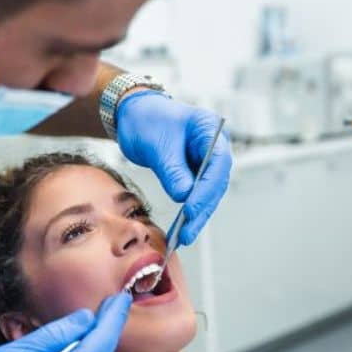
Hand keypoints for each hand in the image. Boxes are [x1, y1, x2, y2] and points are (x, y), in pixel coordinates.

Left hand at [116, 90, 232, 245]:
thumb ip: (172, 171)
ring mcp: (205, 160)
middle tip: (188, 232)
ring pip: (208, 193)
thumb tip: (184, 197)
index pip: (217, 164)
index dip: (206, 190)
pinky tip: (181, 228)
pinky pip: (195, 194)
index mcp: (211, 130)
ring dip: (197, 215)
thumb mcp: (157, 145)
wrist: (134, 115)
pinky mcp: (194, 172)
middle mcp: (214, 146)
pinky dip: (189, 211)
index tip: (191, 209)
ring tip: (184, 236)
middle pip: (215, 182)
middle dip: (202, 209)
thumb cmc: (146, 119)